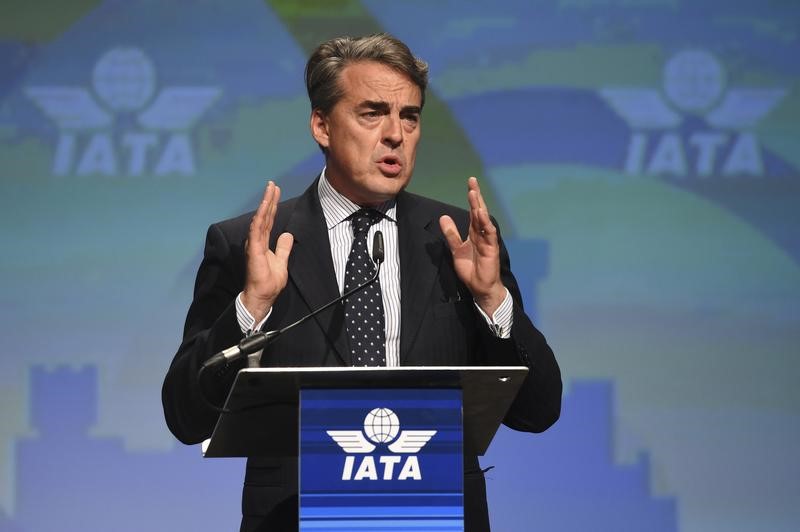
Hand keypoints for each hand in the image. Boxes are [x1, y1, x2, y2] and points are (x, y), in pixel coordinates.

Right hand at [241, 181, 293, 322]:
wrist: (262, 296)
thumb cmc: (269, 282)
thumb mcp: (281, 261)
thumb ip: (283, 248)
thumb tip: (287, 235)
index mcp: (262, 243)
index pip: (268, 220)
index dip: (272, 206)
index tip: (276, 192)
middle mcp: (256, 241)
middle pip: (264, 216)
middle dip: (269, 199)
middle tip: (273, 184)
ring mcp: (254, 244)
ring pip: (260, 219)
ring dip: (265, 204)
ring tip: (270, 189)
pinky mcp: (253, 250)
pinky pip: (256, 230)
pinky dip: (260, 217)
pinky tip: (264, 207)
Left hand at [439, 177, 506, 315]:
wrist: (480, 287)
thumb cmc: (471, 269)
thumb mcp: (456, 249)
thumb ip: (451, 234)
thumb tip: (443, 217)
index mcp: (475, 233)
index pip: (473, 212)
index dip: (472, 198)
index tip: (470, 184)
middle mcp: (482, 233)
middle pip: (478, 211)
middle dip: (476, 196)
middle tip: (472, 181)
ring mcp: (488, 240)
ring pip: (483, 220)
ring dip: (479, 206)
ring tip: (474, 193)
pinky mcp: (491, 248)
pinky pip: (489, 233)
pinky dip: (485, 223)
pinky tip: (481, 213)